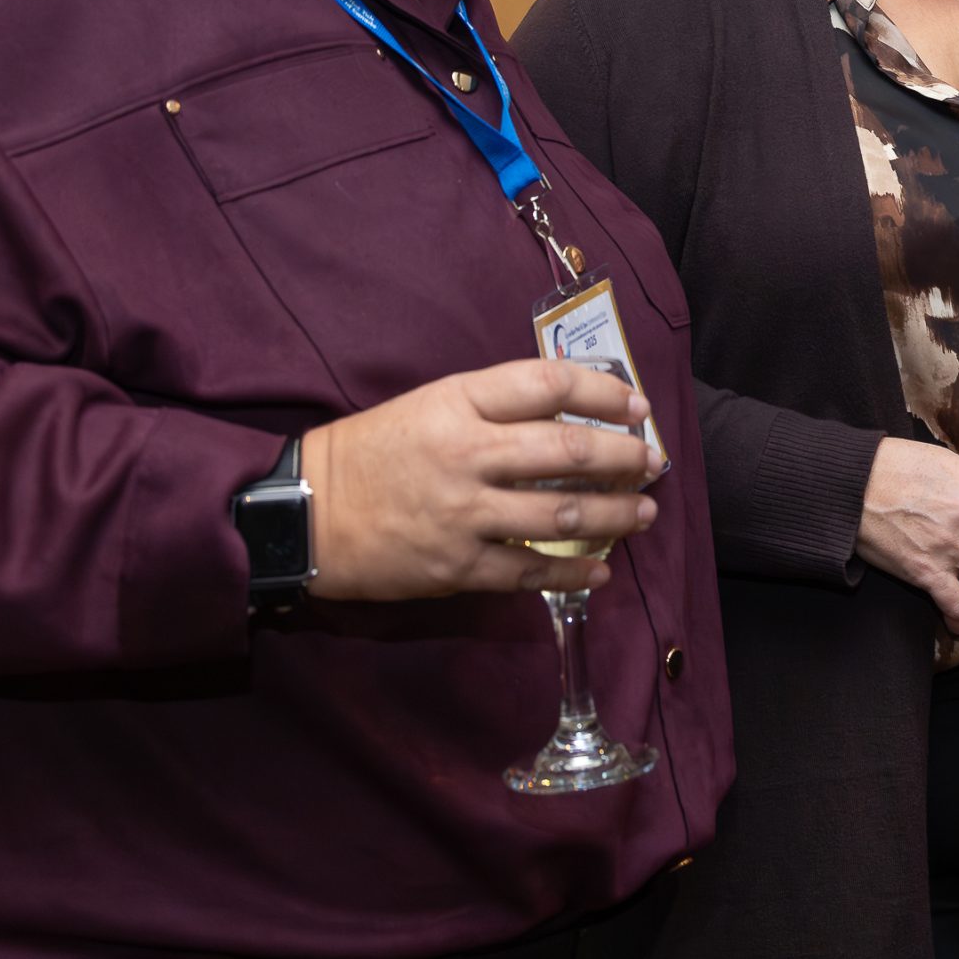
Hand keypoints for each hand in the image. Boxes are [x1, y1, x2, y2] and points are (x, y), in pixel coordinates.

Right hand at [301, 359, 661, 599]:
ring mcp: (464, 512)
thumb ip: (494, 407)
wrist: (306, 513)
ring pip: (561, 513)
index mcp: (459, 402)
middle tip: (651, 463)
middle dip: (623, 457)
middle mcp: (468, 452)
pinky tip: (600, 572)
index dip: (603, 392)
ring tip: (644, 514)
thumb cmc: (373, 451)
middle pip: (568, 449)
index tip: (636, 406)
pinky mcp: (456, 565)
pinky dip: (573, 574)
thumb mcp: (430, 404)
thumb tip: (569, 413)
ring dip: (614, 514)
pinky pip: (530, 570)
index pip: (549, 384)